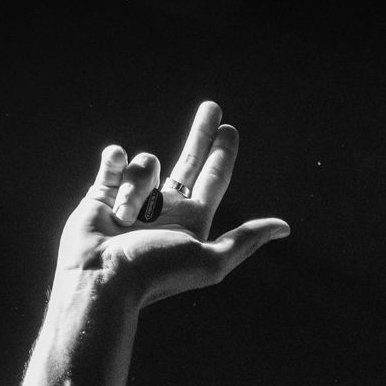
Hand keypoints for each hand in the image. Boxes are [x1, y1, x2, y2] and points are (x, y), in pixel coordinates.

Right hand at [56, 100, 288, 307]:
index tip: (231, 129)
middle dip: (201, 134)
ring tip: (126, 219)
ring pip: (147, 164)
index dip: (223, 154)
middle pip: (188, 161)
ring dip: (138, 186)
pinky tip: (114, 171)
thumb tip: (284, 227)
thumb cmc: (156, 273)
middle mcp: (166, 208)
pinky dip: (115, 163)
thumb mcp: (211, 260)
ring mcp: (134, 198)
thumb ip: (245, 241)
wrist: (101, 278)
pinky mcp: (101, 193)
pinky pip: (114, 160)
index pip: (214, 179)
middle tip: (213, 107)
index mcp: (192, 220)